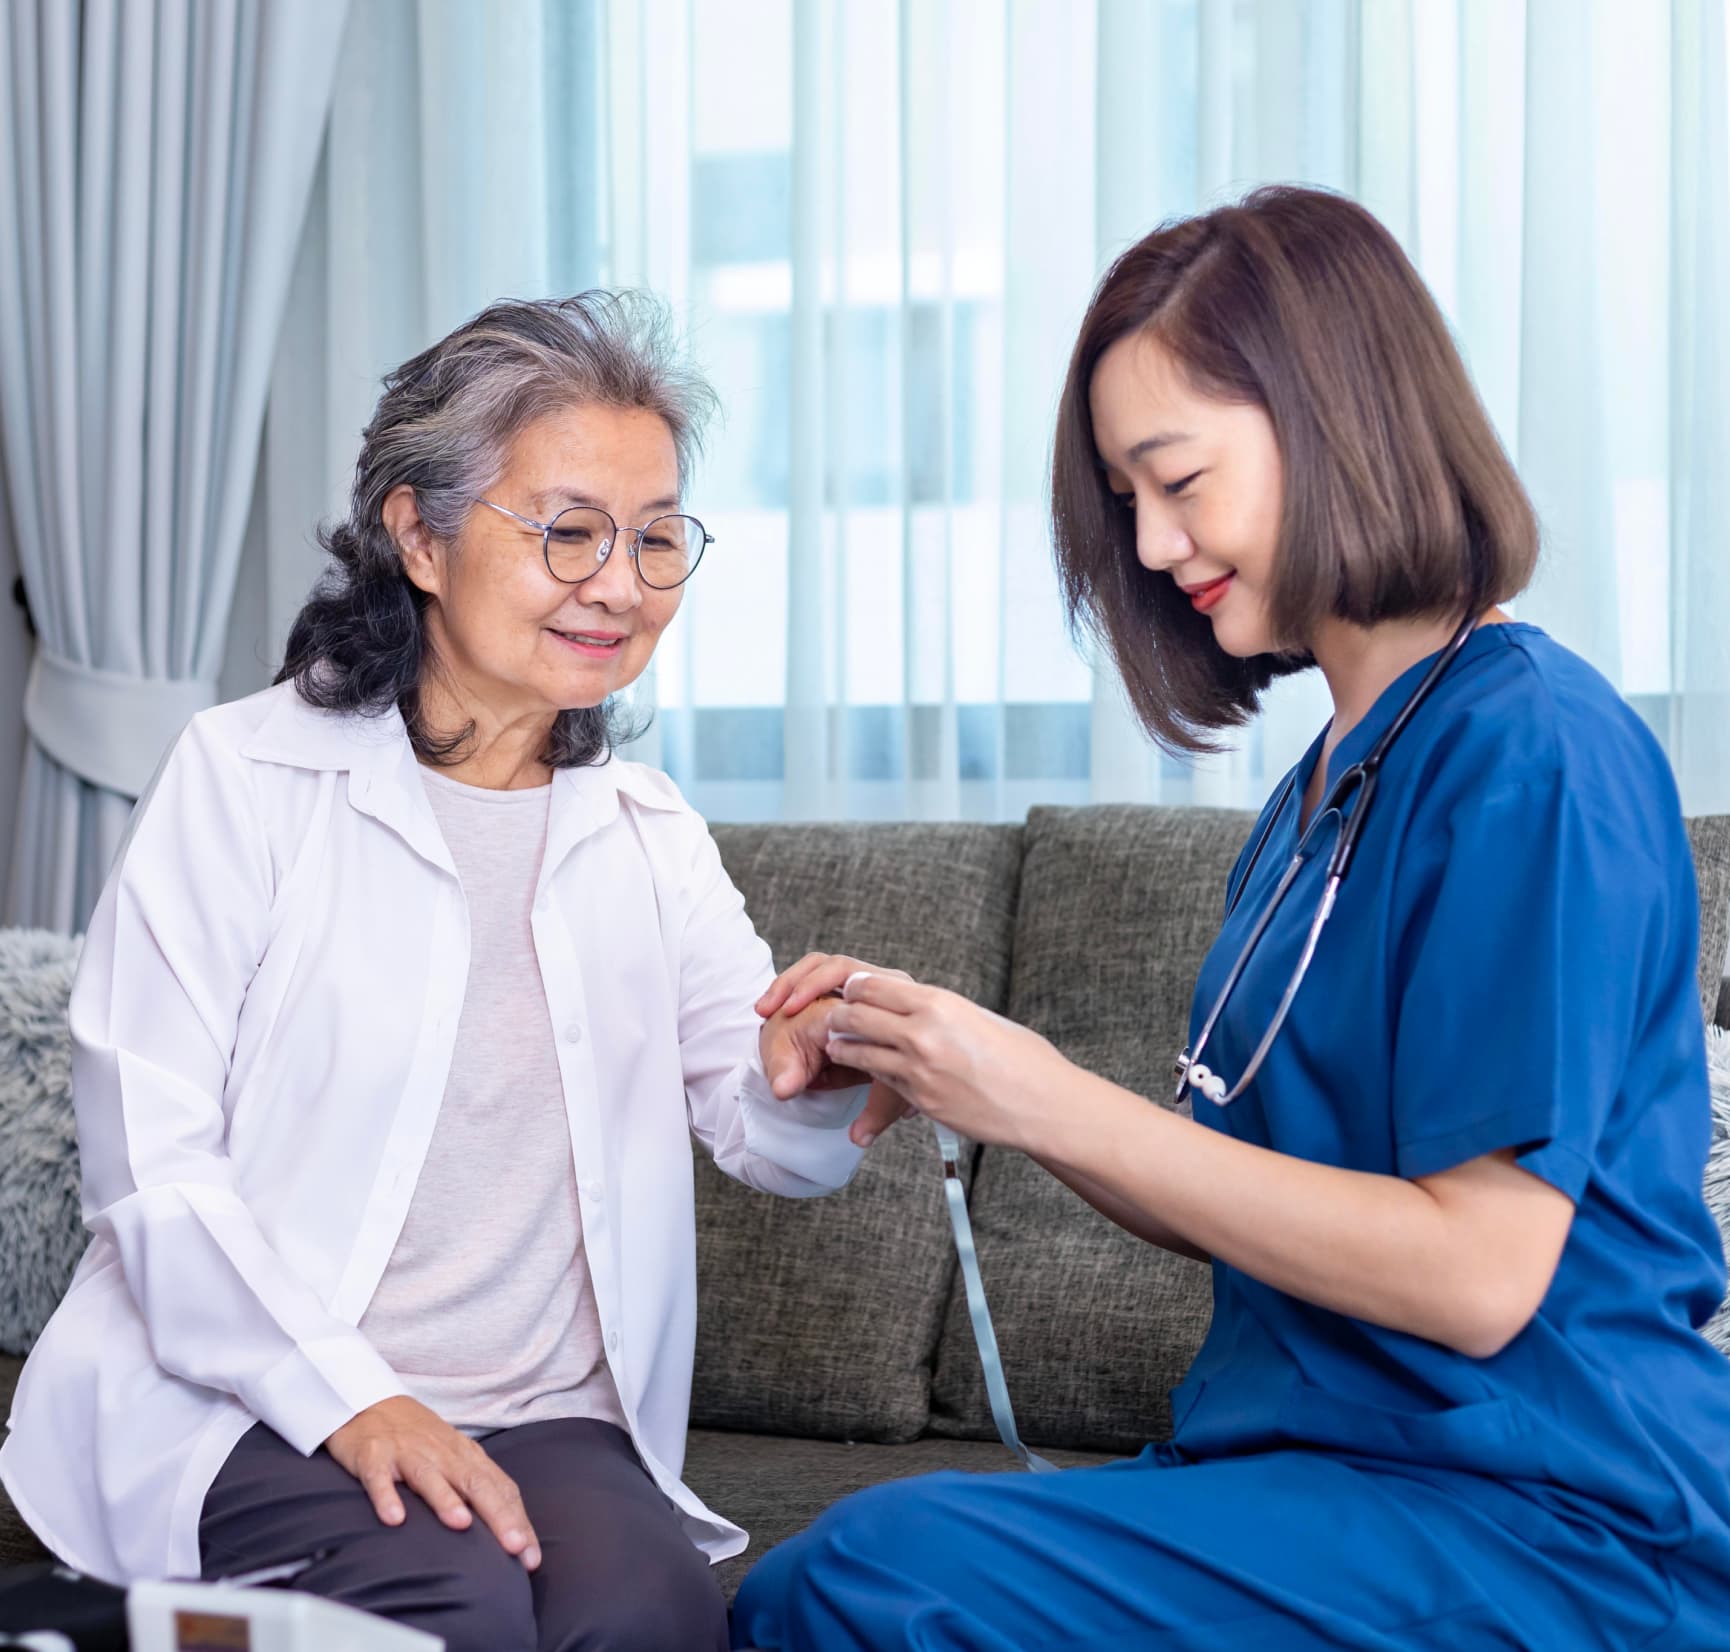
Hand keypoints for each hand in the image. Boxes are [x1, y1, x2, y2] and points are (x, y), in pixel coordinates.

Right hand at [325, 1396, 540, 1569]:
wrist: (371, 1403)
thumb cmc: (420, 1440)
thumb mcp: (454, 1458)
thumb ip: (477, 1488)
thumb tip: (507, 1531)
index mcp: (466, 1456)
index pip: (500, 1488)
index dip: (517, 1521)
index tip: (531, 1557)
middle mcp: (442, 1454)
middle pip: (475, 1483)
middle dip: (497, 1515)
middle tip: (514, 1547)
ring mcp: (407, 1453)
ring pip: (430, 1477)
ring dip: (446, 1500)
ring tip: (461, 1524)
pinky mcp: (374, 1457)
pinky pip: (380, 1478)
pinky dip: (387, 1497)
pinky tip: (394, 1519)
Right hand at [757, 954, 915, 1134]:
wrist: (875, 1060)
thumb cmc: (889, 1078)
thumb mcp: (886, 1096)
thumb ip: (875, 1112)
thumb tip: (860, 1137)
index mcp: (903, 1010)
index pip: (876, 999)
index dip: (844, 1015)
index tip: (813, 1031)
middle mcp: (885, 989)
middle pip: (844, 971)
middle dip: (807, 987)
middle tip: (778, 1012)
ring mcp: (860, 981)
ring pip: (823, 965)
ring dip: (791, 984)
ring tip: (766, 1010)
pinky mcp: (839, 978)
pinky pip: (813, 968)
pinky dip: (787, 985)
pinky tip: (766, 1008)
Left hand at [824, 972, 1071, 1151]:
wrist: (1043, 1103)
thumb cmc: (1020, 1057)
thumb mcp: (977, 1016)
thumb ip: (938, 1010)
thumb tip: (909, 1005)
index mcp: (939, 1003)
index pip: (872, 985)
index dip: (855, 987)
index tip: (850, 991)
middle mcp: (922, 1033)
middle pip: (855, 1015)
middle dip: (839, 1015)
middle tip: (834, 1017)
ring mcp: (918, 1070)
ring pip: (858, 1051)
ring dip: (842, 1046)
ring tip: (836, 1044)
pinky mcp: (920, 1100)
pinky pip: (880, 1080)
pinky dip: (868, 1072)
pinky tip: (866, 1069)